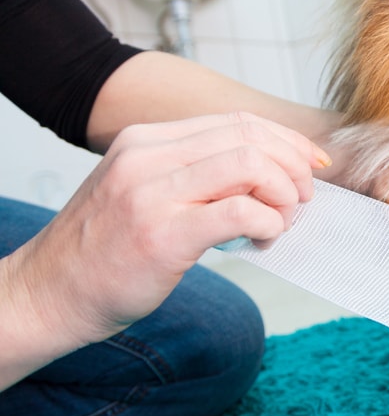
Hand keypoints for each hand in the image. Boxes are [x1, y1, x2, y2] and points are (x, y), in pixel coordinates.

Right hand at [10, 112, 330, 349]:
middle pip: (249, 136)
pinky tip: (264, 238)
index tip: (312, 163)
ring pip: (250, 165)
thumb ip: (195, 173)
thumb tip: (268, 173)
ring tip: (282, 219)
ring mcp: (152, 193)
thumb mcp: (144, 190)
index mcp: (147, 140)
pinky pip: (240, 212)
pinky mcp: (162, 235)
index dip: (286, 139)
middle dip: (293, 164)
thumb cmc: (105, 249)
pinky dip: (269, 222)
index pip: (237, 121)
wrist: (49, 295)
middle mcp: (147, 156)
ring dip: (283, 192)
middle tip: (302, 197)